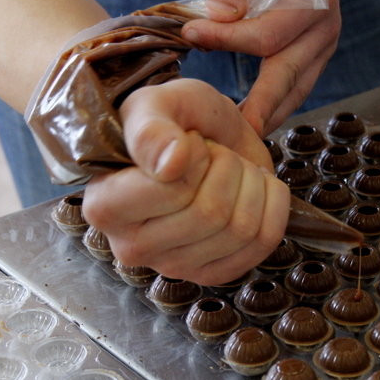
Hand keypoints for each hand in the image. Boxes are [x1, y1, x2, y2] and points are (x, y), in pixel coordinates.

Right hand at [82, 78, 290, 285]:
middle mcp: (132, 247)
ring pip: (241, 230)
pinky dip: (274, 204)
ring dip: (252, 184)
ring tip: (233, 169)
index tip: (188, 140)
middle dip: (228, 167)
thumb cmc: (171, 122)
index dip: (197, 155)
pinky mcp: (213, 274)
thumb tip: (170, 165)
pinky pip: (264, 243)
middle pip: (211, 214)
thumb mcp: (155, 105)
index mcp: (105, 206)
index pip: (173, 189)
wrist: (202, 136)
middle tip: (215, 153)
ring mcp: (174, 266)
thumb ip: (151, 129)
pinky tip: (256, 187)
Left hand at [182, 0, 341, 135]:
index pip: (266, 34)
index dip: (226, 37)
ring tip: (242, 137)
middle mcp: (324, 31)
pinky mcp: (317, 62)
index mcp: (312, 2)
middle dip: (260, 107)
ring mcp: (324, 51)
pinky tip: (255, 122)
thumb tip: (218, 17)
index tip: (191, 35)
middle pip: (287, 76)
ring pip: (296, 92)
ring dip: (269, 117)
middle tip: (236, 130)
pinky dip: (275, 109)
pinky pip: (296, 91)